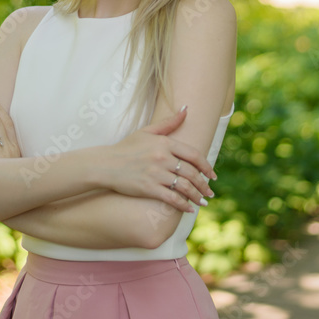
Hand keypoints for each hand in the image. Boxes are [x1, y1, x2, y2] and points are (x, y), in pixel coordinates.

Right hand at [98, 107, 215, 212]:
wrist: (106, 164)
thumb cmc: (126, 147)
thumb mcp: (147, 131)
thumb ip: (169, 122)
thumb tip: (186, 109)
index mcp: (165, 143)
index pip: (194, 155)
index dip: (206, 166)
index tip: (212, 175)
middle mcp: (163, 158)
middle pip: (192, 173)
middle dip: (204, 185)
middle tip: (210, 193)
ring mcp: (156, 174)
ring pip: (185, 187)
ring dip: (197, 197)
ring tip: (203, 203)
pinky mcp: (149, 188)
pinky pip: (172, 198)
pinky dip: (183, 205)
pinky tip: (189, 210)